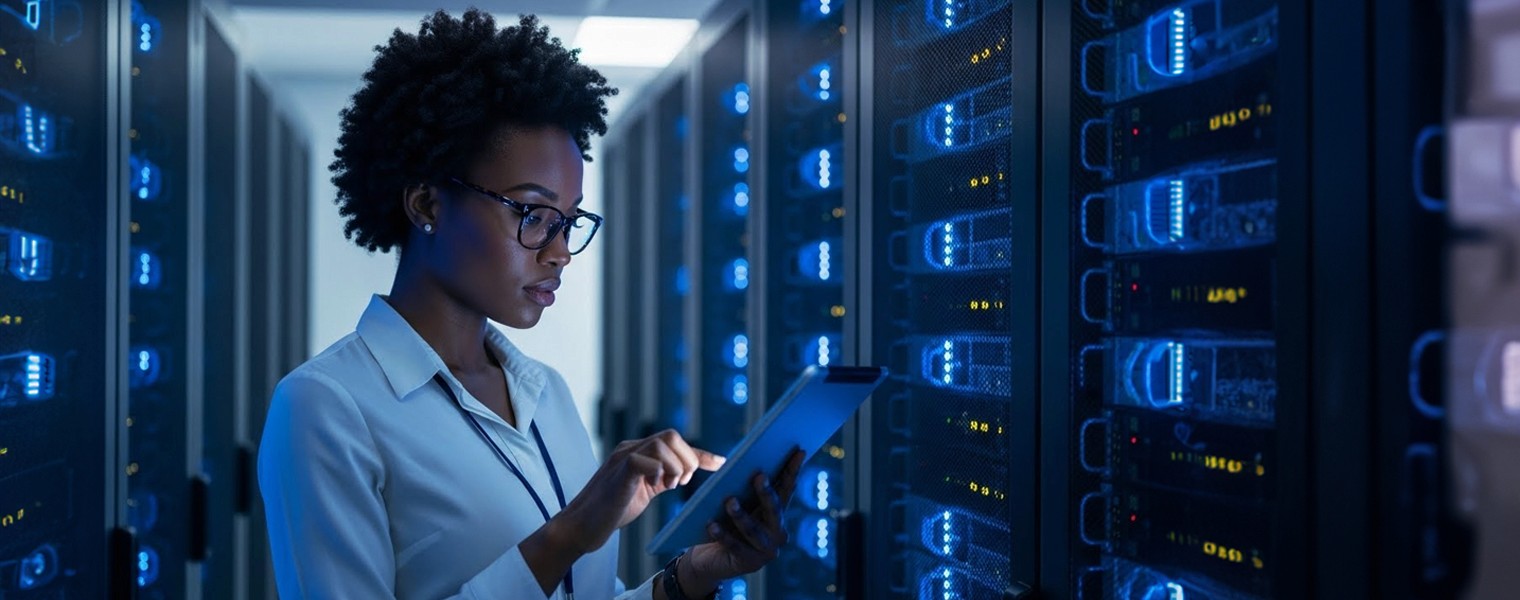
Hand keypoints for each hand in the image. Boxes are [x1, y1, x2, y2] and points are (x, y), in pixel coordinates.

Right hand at [555, 430, 723, 554]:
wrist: (580, 527)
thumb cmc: (611, 510)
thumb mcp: (644, 491)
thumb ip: (662, 478)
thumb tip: (685, 474)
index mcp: (638, 452)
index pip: (675, 442)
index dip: (700, 453)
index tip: (721, 464)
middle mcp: (630, 448)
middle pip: (672, 436)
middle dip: (687, 459)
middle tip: (679, 484)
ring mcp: (623, 457)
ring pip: (662, 443)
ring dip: (674, 466)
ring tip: (667, 486)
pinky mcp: (619, 472)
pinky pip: (646, 459)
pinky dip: (658, 472)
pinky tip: (654, 487)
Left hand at [679, 448, 805, 592]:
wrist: (709, 560)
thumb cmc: (724, 524)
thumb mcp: (735, 504)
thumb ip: (742, 488)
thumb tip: (743, 463)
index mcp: (776, 515)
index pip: (786, 489)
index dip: (792, 470)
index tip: (798, 451)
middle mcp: (778, 533)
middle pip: (774, 510)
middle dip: (766, 492)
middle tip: (759, 476)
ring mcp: (766, 551)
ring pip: (753, 530)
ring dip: (741, 515)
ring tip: (730, 502)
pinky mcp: (749, 564)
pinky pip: (734, 546)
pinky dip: (722, 535)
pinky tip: (712, 525)